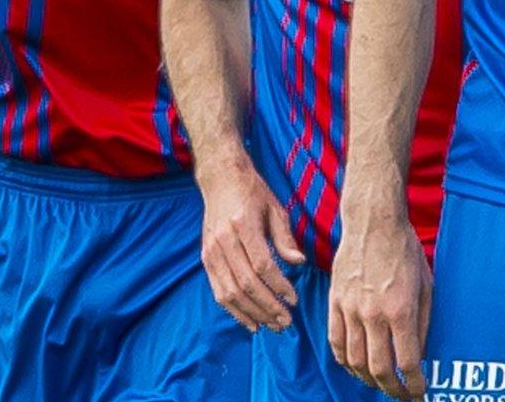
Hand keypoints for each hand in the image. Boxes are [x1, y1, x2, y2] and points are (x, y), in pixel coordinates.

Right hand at [198, 154, 303, 331]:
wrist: (220, 179)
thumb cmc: (252, 193)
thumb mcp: (275, 208)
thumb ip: (285, 237)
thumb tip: (299, 263)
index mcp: (243, 224)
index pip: (262, 265)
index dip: (279, 286)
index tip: (294, 299)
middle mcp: (224, 239)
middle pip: (246, 283)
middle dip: (268, 306)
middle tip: (286, 322)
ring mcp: (211, 250)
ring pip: (230, 292)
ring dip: (252, 313)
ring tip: (271, 325)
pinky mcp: (206, 257)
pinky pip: (218, 290)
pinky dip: (234, 310)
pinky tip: (250, 321)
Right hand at [328, 206, 430, 399]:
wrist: (372, 223)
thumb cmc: (404, 251)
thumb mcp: (425, 287)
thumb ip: (421, 324)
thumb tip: (418, 355)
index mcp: (400, 311)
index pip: (406, 363)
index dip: (414, 385)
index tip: (419, 392)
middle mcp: (373, 314)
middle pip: (379, 368)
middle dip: (392, 389)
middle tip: (401, 395)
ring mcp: (349, 308)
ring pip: (354, 360)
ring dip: (368, 379)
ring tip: (379, 384)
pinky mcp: (334, 301)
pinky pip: (335, 340)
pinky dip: (344, 360)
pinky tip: (354, 367)